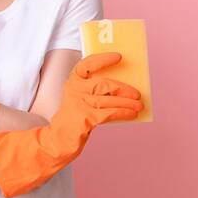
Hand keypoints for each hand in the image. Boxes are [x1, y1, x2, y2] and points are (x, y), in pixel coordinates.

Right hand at [0, 52, 142, 197]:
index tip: (118, 57)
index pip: (86, 64)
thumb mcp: (80, 99)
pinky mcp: (85, 118)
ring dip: (127, 102)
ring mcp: (79, 104)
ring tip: (139, 105)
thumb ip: (94, 90)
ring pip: (109, 99)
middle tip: (137, 93)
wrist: (58, 140)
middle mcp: (74, 90)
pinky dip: (123, 112)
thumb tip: (124, 88)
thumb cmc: (73, 118)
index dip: (103, 59)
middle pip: (103, 84)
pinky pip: (109, 113)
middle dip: (123, 88)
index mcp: (72, 82)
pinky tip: (132, 114)